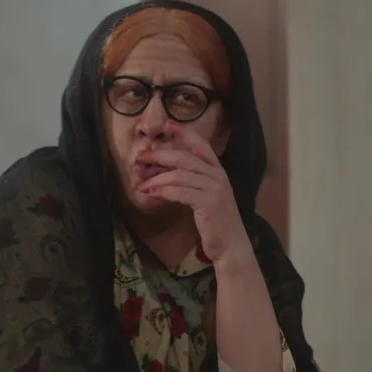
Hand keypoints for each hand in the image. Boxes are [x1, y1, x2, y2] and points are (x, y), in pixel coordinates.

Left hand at [137, 131, 251, 264]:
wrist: (231, 245)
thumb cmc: (215, 222)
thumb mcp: (204, 197)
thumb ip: (190, 183)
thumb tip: (162, 173)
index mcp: (218, 171)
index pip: (201, 145)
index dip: (184, 133)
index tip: (168, 125)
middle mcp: (218, 176)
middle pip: (184, 158)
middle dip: (160, 155)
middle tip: (141, 158)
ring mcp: (215, 188)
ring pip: (179, 175)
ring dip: (157, 178)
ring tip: (142, 184)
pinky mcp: (209, 203)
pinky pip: (181, 191)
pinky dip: (164, 191)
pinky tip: (153, 194)